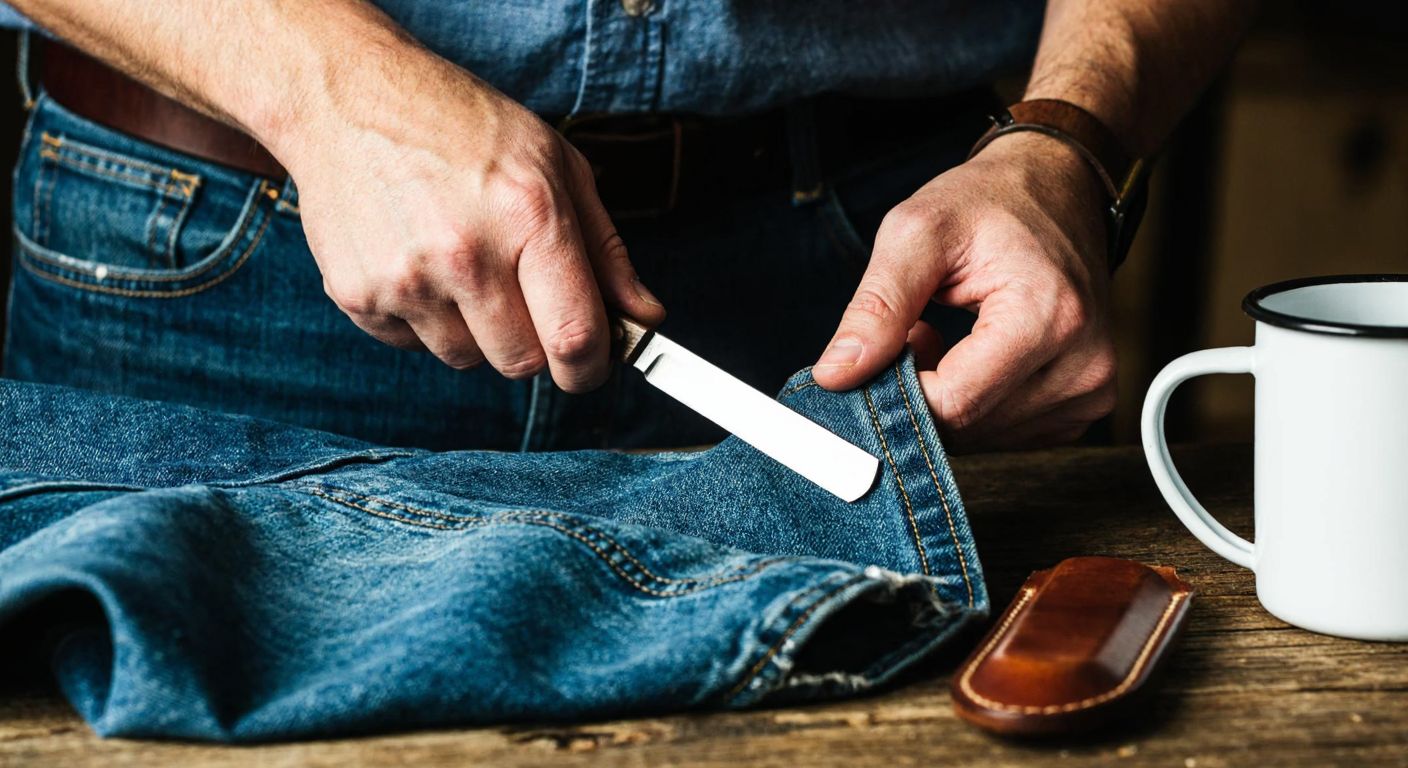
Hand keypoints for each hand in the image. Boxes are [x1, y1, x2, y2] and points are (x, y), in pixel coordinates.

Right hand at [273, 49, 664, 391]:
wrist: (344, 97)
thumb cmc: (460, 124)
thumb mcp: (555, 164)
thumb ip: (606, 250)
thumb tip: (645, 317)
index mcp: (529, 216)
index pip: (576, 338)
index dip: (592, 366)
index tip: (592, 362)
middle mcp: (466, 255)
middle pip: (523, 363)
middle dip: (534, 341)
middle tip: (520, 291)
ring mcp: (405, 280)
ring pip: (467, 359)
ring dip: (475, 330)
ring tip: (461, 263)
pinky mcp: (357, 296)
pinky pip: (413, 345)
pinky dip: (424, 318)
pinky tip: (418, 261)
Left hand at [812, 132, 1116, 450]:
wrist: (1058, 188)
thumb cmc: (988, 203)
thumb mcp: (916, 234)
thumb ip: (875, 308)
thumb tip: (835, 376)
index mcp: (1049, 317)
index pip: (953, 402)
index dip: (900, 387)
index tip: (886, 345)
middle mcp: (1085, 364)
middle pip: (967, 425)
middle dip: (921, 390)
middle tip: (914, 329)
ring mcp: (1092, 389)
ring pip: (982, 435)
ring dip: (947, 396)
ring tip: (945, 336)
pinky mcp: (1087, 404)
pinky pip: (1007, 432)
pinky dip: (976, 403)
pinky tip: (973, 357)